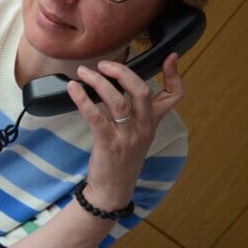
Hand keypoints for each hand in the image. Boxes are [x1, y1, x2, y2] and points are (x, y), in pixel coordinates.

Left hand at [66, 53, 184, 209]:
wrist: (113, 191)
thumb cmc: (121, 158)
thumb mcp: (136, 134)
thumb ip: (135, 112)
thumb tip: (118, 84)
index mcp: (152, 122)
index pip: (174, 96)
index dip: (174, 75)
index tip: (170, 56)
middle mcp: (144, 128)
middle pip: (142, 92)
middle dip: (123, 72)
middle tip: (103, 64)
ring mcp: (128, 137)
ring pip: (118, 101)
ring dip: (99, 82)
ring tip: (83, 72)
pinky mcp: (109, 145)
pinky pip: (96, 117)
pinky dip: (83, 100)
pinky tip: (73, 89)